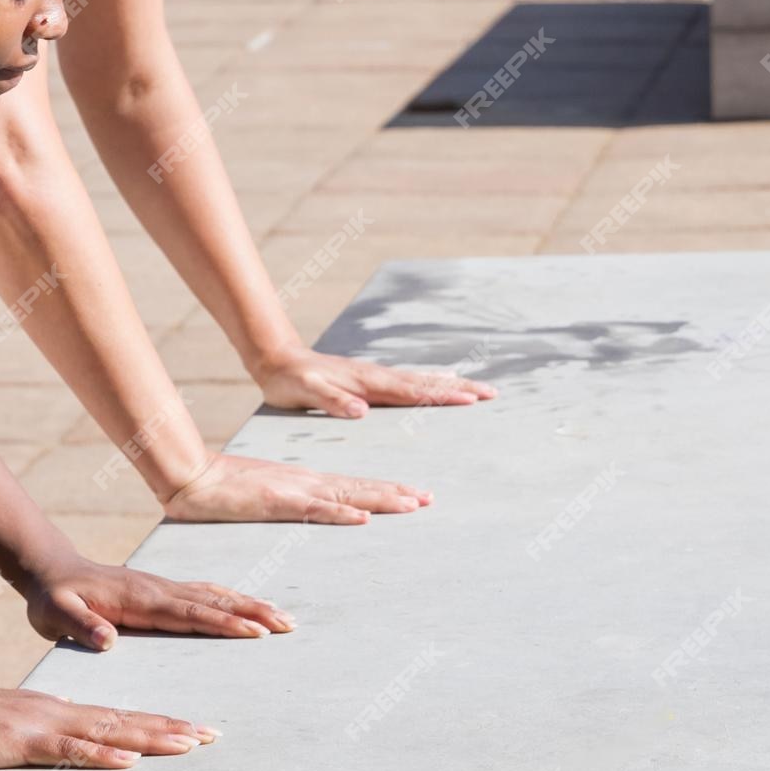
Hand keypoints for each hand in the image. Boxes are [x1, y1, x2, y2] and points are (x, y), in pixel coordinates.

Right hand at [0, 687, 216, 770]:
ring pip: (110, 731)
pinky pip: (71, 750)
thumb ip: (46, 726)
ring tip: (189, 742)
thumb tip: (71, 723)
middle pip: (126, 721)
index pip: (118, 717)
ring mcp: (44, 725)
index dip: (157, 722)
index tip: (192, 728)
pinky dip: (102, 754)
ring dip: (151, 738)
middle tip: (211, 733)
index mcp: (59, 709)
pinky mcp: (25, 743)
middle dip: (171, 728)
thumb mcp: (15, 724)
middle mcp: (60, 711)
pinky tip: (130, 759)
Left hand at [21, 553, 293, 648]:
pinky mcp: (162, 589)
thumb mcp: (54, 613)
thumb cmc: (52, 597)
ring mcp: (162, 586)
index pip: (188, 613)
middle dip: (252, 612)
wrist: (51, 569)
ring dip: (249, 604)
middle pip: (213, 600)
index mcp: (138, 600)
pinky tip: (248, 607)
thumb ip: (79, 625)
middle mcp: (158, 589)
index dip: (222, 622)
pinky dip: (231, 599)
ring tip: (283, 617)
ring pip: (214, 594)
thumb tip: (106, 640)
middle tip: (288, 624)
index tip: (253, 631)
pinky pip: (204, 594)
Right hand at [162, 451, 430, 525]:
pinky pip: (314, 511)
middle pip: (359, 488)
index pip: (353, 487)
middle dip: (396, 493)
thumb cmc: (224, 488)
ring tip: (412, 503)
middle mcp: (306, 483)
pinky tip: (362, 517)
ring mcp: (293, 491)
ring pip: (346, 496)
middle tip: (429, 498)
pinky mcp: (277, 502)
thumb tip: (308, 510)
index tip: (415, 495)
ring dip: (380, 500)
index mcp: (304, 483)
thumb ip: (288, 503)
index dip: (385, 490)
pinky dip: (340, 513)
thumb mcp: (265, 496)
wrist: (192, 476)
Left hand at [249, 343, 496, 418]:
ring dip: (450, 384)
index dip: (442, 396)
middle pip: (426, 382)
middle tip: (492, 393)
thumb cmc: (290, 381)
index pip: (412, 391)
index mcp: (366, 383)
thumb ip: (333, 401)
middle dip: (460, 388)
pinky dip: (430, 382)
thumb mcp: (306, 393)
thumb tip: (362, 411)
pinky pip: (409, 381)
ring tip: (478, 388)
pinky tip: (442, 382)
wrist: (277, 360)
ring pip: (421, 380)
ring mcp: (375, 376)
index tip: (471, 398)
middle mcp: (376, 376)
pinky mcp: (370, 379)